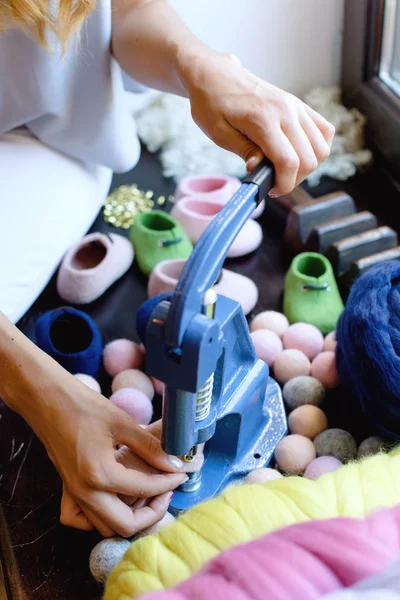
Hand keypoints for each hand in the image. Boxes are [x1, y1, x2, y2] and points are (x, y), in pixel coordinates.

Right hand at [29, 373, 187, 537]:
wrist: (46, 399)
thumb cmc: (83, 405)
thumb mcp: (122, 422)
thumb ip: (151, 447)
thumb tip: (175, 463)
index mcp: (100, 474)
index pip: (145, 489)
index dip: (169, 481)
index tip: (182, 472)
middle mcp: (85, 492)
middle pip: (125, 525)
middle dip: (152, 512)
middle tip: (166, 490)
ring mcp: (73, 493)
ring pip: (104, 527)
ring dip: (128, 517)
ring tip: (146, 493)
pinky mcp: (67, 488)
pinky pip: (81, 519)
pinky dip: (97, 518)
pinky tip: (113, 499)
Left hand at [182, 51, 334, 196]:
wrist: (216, 76)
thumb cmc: (212, 104)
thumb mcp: (219, 133)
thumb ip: (243, 150)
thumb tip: (259, 170)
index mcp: (263, 119)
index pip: (289, 162)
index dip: (285, 184)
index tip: (272, 191)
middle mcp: (286, 111)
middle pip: (309, 158)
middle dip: (295, 179)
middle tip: (276, 183)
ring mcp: (296, 106)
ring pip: (321, 147)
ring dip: (308, 166)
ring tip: (286, 170)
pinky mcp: (299, 105)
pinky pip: (324, 131)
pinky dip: (317, 148)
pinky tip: (299, 154)